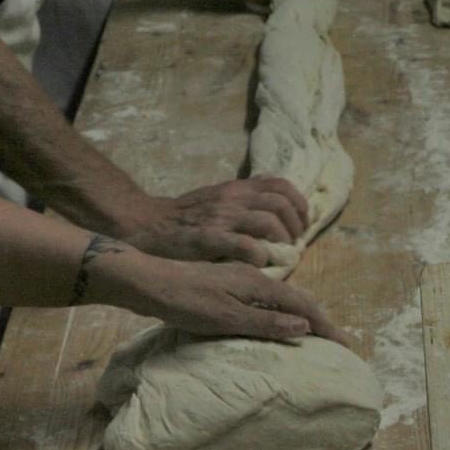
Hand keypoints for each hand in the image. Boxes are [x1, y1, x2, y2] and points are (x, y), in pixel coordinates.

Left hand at [114, 255, 340, 342]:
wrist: (149, 282)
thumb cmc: (186, 302)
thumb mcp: (226, 317)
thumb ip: (265, 322)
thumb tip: (304, 326)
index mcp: (259, 284)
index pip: (303, 306)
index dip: (326, 326)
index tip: (344, 345)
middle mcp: (254, 278)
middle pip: (297, 299)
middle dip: (320, 320)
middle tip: (336, 343)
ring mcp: (240, 279)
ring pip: (282, 297)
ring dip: (302, 315)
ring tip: (313, 335)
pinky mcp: (227, 285)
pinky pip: (266, 298)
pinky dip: (281, 312)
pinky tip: (274, 322)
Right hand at [122, 178, 311, 264]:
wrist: (146, 224)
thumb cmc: (183, 215)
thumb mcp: (216, 196)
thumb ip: (242, 195)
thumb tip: (270, 193)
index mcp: (236, 189)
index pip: (281, 185)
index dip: (300, 203)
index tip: (303, 222)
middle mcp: (232, 199)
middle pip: (281, 203)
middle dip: (296, 224)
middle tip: (294, 242)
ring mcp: (221, 218)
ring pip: (268, 221)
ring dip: (282, 240)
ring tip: (280, 254)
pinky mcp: (208, 239)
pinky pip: (245, 245)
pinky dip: (259, 255)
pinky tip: (259, 263)